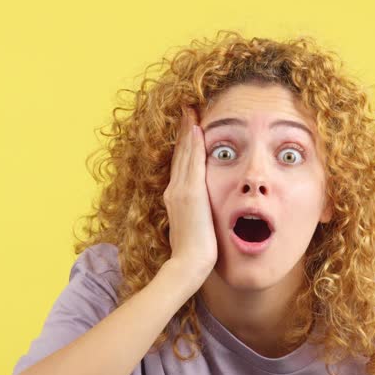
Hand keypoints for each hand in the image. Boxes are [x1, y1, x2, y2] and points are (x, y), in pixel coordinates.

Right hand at [163, 106, 216, 282]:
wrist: (188, 265)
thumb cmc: (195, 254)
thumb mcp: (193, 229)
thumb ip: (195, 216)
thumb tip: (201, 214)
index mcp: (175, 198)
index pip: (181, 165)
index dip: (184, 145)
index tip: (189, 127)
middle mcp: (174, 190)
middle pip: (180, 154)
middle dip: (184, 131)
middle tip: (187, 109)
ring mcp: (180, 191)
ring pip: (185, 153)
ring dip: (188, 130)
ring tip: (190, 110)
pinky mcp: (190, 193)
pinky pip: (192, 161)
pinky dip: (193, 144)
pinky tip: (197, 128)